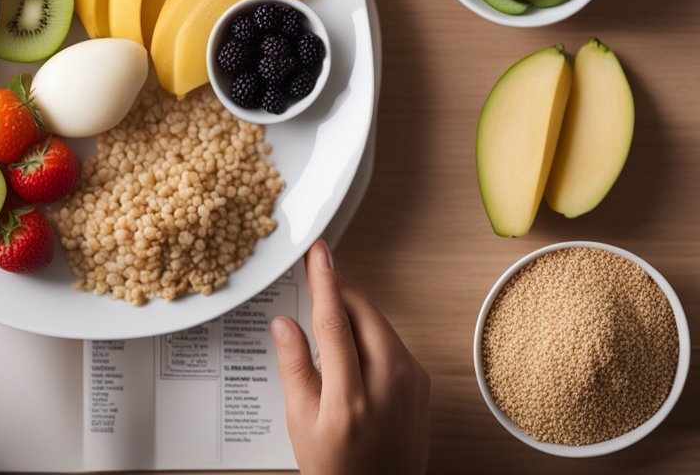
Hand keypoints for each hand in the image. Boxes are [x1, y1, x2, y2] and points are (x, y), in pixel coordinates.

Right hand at [271, 241, 429, 474]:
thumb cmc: (337, 468)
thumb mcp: (301, 422)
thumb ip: (293, 368)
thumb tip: (284, 323)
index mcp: (350, 399)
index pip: (335, 323)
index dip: (324, 281)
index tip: (319, 253)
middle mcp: (389, 386)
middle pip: (363, 314)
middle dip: (339, 289)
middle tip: (317, 274)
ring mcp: (412, 384)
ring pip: (379, 323)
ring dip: (354, 310)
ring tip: (328, 312)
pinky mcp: (422, 383)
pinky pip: (392, 340)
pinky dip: (369, 330)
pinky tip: (352, 339)